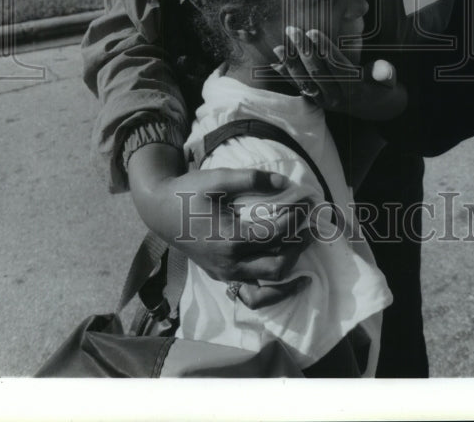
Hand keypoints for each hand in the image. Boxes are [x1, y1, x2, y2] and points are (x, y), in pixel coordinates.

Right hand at [128, 144, 311, 308]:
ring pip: (268, 284)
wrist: (161, 212)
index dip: (297, 217)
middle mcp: (229, 264)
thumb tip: (284, 182)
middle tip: (312, 224)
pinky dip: (274, 291)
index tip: (308, 202)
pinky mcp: (222, 277)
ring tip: (305, 249)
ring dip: (291, 269)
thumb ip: (252, 179)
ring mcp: (225, 274)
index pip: (275, 233)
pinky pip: (254, 294)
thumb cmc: (189, 193)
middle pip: (278, 262)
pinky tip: (292, 280)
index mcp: (230, 239)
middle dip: (300, 243)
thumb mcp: (218, 179)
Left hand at [272, 27, 407, 120]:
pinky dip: (287, 75)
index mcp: (355, 90)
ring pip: (305, 81)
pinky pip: (299, 87)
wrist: (373, 107)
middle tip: (292, 30)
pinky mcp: (315, 101)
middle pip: (318, 73)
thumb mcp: (389, 81)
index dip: (325, 49)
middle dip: (303, 51)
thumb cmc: (381, 87)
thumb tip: (385, 69)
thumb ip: (385, 74)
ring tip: (279, 46)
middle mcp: (337, 98)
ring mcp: (324, 101)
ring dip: (291, 64)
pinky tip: (276, 63)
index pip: (337, 67)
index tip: (313, 31)